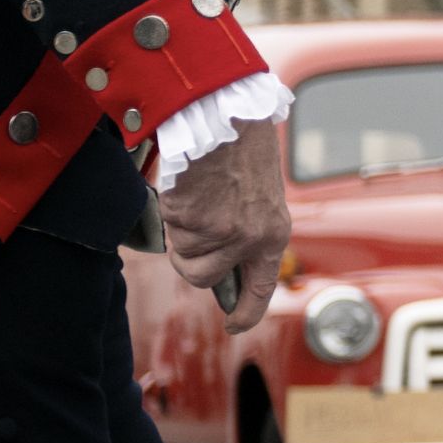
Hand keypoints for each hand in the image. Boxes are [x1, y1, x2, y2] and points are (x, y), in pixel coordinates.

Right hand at [160, 116, 293, 310]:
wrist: (229, 117)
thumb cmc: (243, 152)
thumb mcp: (259, 199)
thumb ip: (246, 233)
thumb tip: (223, 269)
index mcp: (274, 235)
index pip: (260, 288)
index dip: (245, 312)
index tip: (233, 326)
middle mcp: (251, 240)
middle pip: (202, 277)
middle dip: (189, 260)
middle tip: (194, 226)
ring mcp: (221, 232)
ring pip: (182, 255)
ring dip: (180, 232)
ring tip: (198, 197)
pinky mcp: (192, 220)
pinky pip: (169, 231)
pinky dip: (171, 212)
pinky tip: (190, 187)